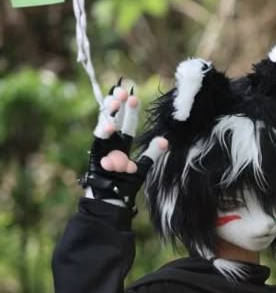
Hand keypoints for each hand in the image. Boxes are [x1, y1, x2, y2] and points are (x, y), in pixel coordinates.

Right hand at [80, 79, 167, 211]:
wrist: (110, 201)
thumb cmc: (124, 186)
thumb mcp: (142, 168)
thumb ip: (151, 154)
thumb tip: (164, 140)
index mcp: (121, 144)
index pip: (126, 123)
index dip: (129, 110)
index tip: (133, 96)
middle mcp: (110, 144)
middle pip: (112, 119)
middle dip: (117, 105)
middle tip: (122, 91)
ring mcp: (100, 148)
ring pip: (103, 126)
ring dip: (110, 114)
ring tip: (115, 102)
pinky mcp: (93, 155)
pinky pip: (98, 143)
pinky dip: (104, 134)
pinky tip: (110, 126)